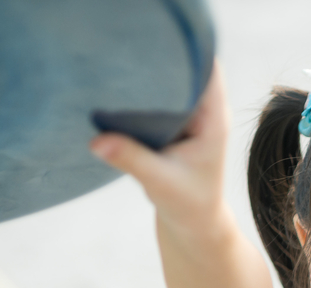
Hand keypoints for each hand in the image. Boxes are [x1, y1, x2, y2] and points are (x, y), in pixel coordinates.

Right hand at [89, 60, 230, 236]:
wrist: (194, 221)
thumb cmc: (186, 203)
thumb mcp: (159, 182)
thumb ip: (130, 159)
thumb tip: (95, 141)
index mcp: (214, 119)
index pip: (207, 67)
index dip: (184, 49)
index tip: (152, 43)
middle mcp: (207, 110)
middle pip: (187, 65)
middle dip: (160, 57)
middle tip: (124, 53)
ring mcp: (192, 113)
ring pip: (172, 78)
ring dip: (149, 72)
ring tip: (117, 65)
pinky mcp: (175, 119)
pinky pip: (159, 93)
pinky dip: (141, 89)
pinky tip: (117, 85)